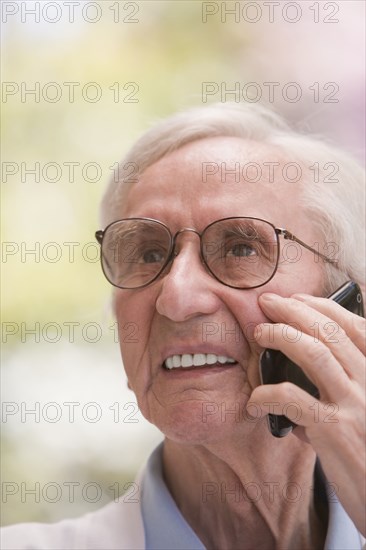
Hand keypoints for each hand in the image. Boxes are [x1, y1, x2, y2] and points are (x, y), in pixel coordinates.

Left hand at [247, 292, 365, 534]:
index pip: (355, 327)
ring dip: (282, 336)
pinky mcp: (335, 430)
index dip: (323, 307)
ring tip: (259, 333)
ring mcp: (355, 405)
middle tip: (266, 302)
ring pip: (315, 354)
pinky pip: (292, 398)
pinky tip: (254, 402)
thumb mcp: (361, 410)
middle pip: (330, 332)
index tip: (296, 298)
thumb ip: (339, 387)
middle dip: (294, 310)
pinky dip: (267, 393)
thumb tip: (297, 372)